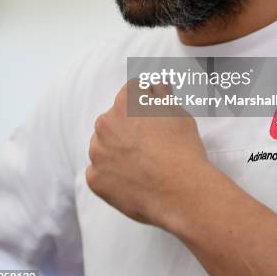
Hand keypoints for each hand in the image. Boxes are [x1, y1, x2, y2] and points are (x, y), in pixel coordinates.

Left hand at [86, 79, 208, 228]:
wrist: (180, 191)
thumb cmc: (182, 149)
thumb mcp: (178, 112)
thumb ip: (162, 94)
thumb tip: (158, 84)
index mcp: (126, 101)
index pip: (132, 91)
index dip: (145, 102)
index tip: (154, 116)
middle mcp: (106, 122)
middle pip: (113, 119)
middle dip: (127, 127)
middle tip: (150, 144)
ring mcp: (97, 151)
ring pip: (103, 145)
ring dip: (115, 150)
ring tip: (141, 164)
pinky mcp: (94, 178)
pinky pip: (99, 171)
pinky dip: (111, 175)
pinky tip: (132, 180)